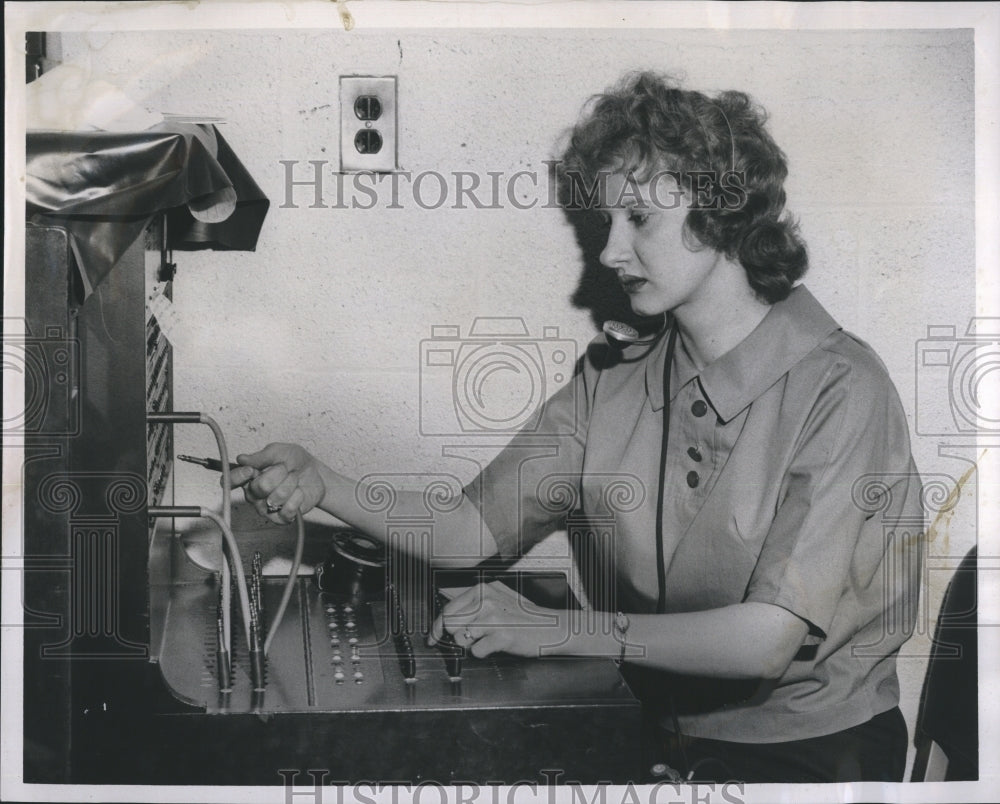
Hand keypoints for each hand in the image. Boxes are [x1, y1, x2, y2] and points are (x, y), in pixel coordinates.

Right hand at [231, 443, 325, 522]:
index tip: (251, 470)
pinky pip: (287, 510)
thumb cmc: (295, 461)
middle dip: (279, 474)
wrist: (316, 473)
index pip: (230, 482)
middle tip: (286, 469)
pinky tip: (299, 492)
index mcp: (249, 477)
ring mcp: (267, 508)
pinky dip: (298, 497)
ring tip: (294, 479)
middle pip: (260, 488)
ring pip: (275, 498)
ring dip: (291, 484)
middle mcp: (255, 494)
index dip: (237, 477)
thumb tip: (241, 459)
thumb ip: (261, 456)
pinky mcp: (282, 518)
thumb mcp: (280, 451)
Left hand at [428, 581, 566, 658]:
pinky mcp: (501, 635)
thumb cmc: (525, 616)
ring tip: (489, 639)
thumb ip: (474, 602)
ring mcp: (493, 617)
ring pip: (460, 639)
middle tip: (472, 638)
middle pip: (450, 625)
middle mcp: (486, 600)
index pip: (448, 609)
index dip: (437, 627)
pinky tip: (497, 645)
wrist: (552, 627)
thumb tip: (446, 609)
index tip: (433, 638)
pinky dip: (484, 653)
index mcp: (483, 589)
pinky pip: (476, 652)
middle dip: (457, 635)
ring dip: (472, 645)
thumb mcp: (499, 597)